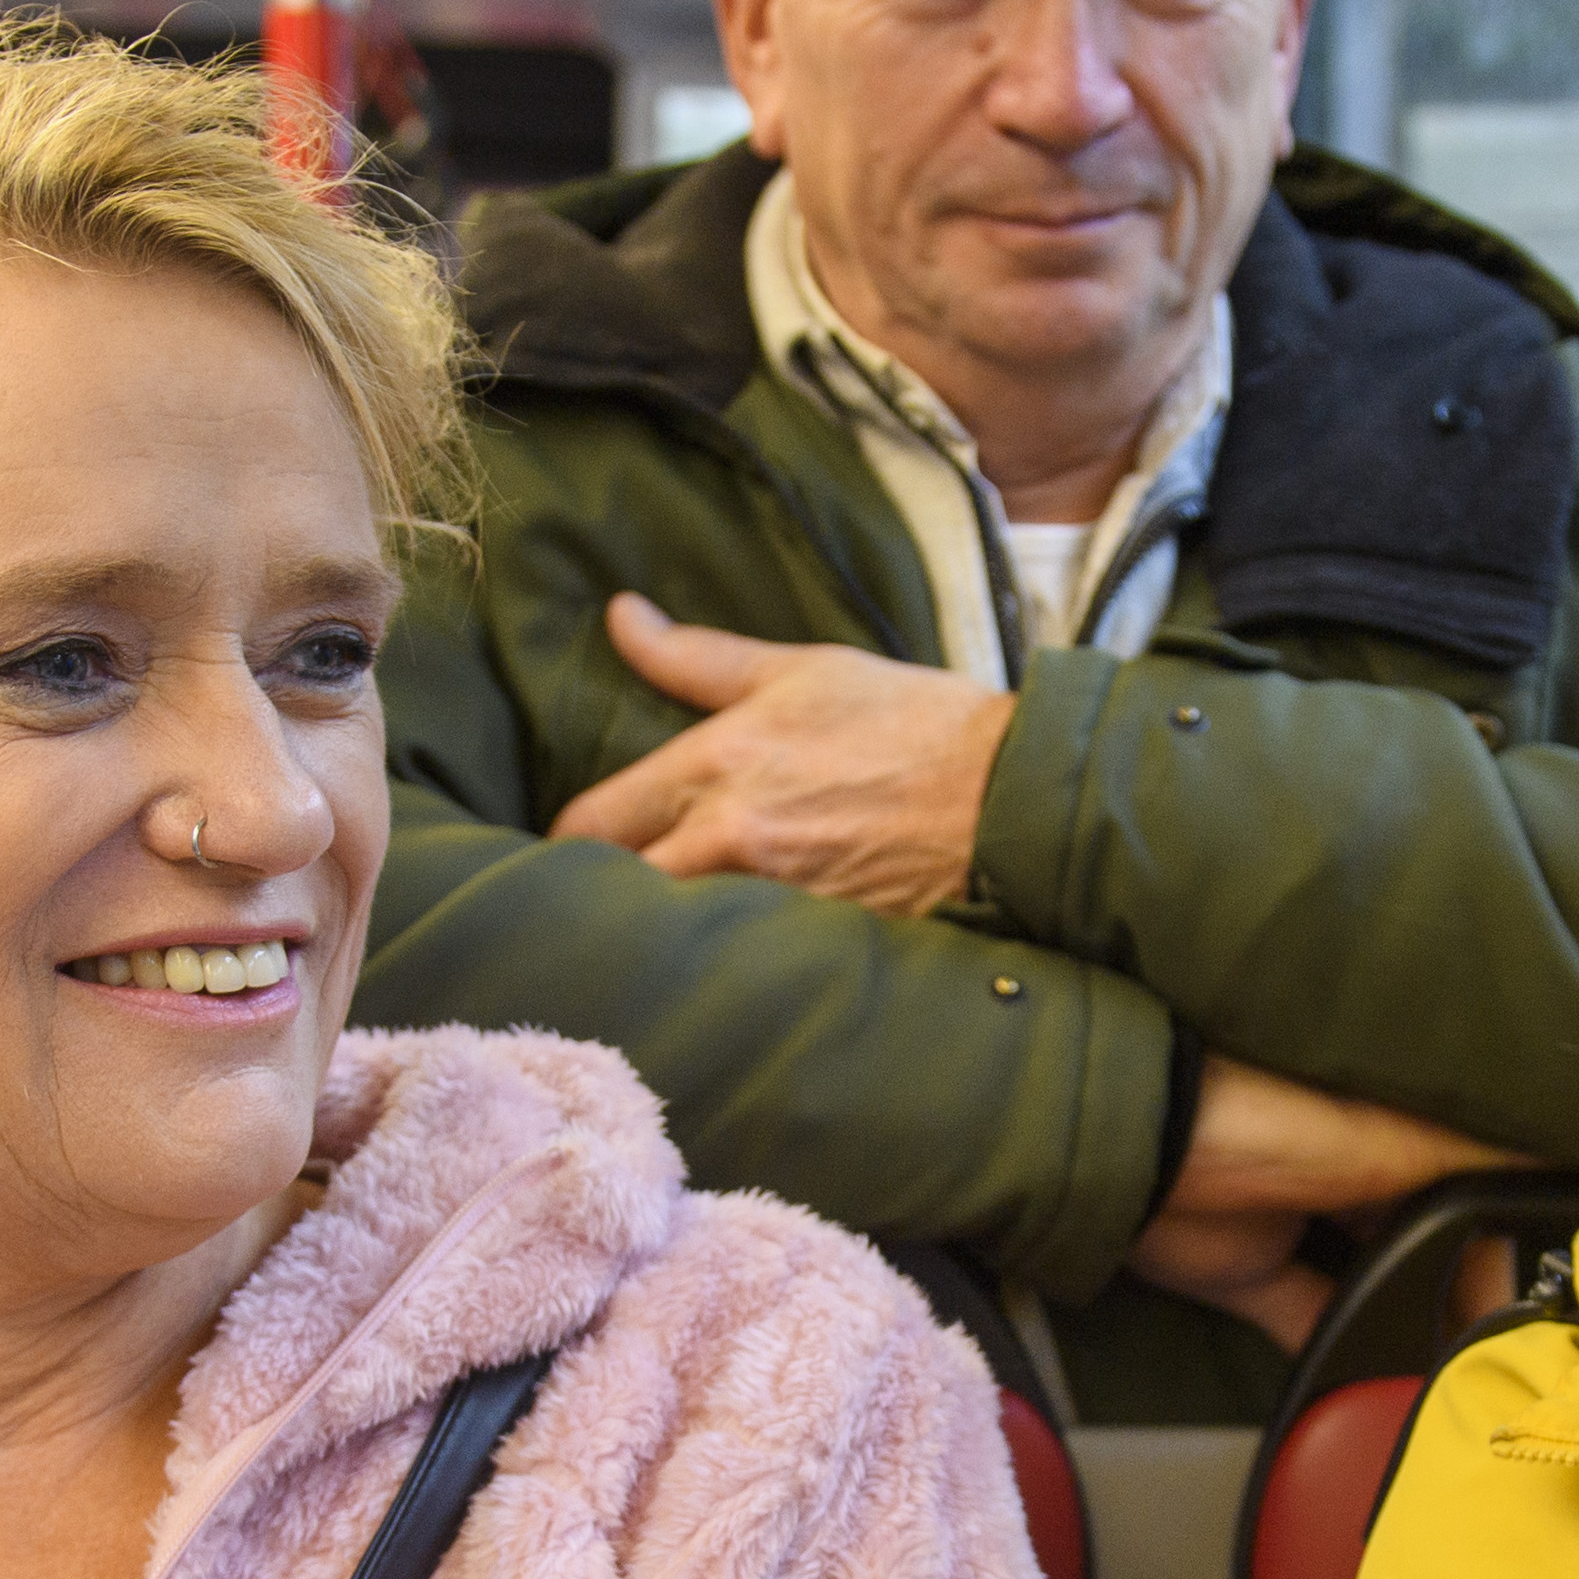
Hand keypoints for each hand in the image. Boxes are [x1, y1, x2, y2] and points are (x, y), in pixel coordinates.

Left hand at [547, 593, 1012, 914]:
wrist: (1011, 798)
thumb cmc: (912, 723)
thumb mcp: (802, 670)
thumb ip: (696, 657)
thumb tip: (620, 616)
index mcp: (715, 768)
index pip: (591, 822)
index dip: (567, 839)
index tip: (577, 843)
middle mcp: (730, 844)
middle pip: (616, 893)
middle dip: (602, 895)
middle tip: (606, 892)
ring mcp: (770, 904)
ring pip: (672, 934)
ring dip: (660, 930)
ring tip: (661, 926)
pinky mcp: (812, 948)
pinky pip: (739, 962)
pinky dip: (726, 958)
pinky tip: (732, 954)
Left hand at [1124, 1063, 1534, 1351]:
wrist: (1143, 1153)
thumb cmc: (1280, 1123)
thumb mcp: (1395, 1141)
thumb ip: (1478, 1164)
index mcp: (1397, 1128)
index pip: (1482, 1184)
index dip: (1520, 1232)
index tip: (1567, 1284)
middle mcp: (1361, 1178)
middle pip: (1436, 1246)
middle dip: (1472, 1293)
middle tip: (1521, 1349)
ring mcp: (1309, 1231)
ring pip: (1384, 1291)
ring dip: (1416, 1329)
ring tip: (1471, 1377)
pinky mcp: (1257, 1281)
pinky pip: (1315, 1327)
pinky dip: (1345, 1359)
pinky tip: (1393, 1390)